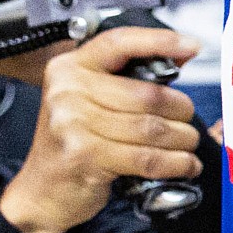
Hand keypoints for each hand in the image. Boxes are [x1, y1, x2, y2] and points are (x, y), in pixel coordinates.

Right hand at [0, 27, 201, 232]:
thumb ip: (129, 78)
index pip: (120, 43)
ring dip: (182, 139)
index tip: (191, 45)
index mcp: (69, 68)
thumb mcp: (90, 101)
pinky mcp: (85, 156)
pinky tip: (185, 164)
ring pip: (152, 128)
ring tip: (188, 144)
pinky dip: (175, 163)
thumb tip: (180, 57)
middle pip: (148, 94)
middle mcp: (67, 91)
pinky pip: (147, 157)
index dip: (160, 41)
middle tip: (188, 120)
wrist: (41, 191)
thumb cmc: (72, 143)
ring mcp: (73, 124)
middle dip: (181, 110)